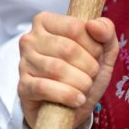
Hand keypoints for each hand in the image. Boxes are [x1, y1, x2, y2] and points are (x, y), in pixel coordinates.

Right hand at [18, 12, 118, 128]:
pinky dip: (67, 95)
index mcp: (46, 21)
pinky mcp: (23, 87)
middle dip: (88, 65)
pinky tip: (78, 99)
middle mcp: (30, 39)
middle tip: (93, 74)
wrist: (70, 107)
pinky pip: (44, 88)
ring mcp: (24, 63)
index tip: (97, 55)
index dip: (93, 44)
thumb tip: (93, 24)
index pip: (75, 27)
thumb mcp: (103, 48)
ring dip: (80, 81)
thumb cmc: (85, 70)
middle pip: (67, 48)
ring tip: (86, 87)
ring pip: (57, 69)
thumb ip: (105, 30)